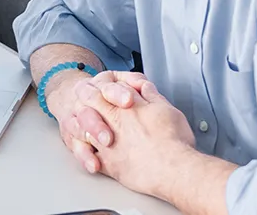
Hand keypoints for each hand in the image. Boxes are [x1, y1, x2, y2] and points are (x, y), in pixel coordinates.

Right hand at [51, 70, 150, 174]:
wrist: (82, 100)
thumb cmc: (110, 96)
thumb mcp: (123, 83)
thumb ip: (135, 82)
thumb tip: (145, 85)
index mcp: (98, 86)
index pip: (104, 87)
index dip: (116, 93)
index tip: (129, 101)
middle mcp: (83, 100)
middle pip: (87, 109)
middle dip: (98, 123)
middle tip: (110, 136)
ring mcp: (76, 118)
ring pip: (77, 126)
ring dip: (91, 137)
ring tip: (106, 145)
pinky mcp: (71, 136)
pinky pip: (75, 146)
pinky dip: (85, 156)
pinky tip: (95, 164)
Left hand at [79, 77, 197, 197]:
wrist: (173, 170)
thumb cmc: (173, 142)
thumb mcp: (167, 108)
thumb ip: (151, 95)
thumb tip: (144, 87)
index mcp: (126, 106)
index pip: (105, 87)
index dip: (103, 87)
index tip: (105, 90)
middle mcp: (113, 122)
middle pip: (88, 104)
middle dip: (87, 99)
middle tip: (90, 101)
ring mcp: (107, 144)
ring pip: (83, 128)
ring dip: (85, 125)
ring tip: (94, 127)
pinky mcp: (109, 165)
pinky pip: (90, 155)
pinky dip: (89, 153)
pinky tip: (95, 153)